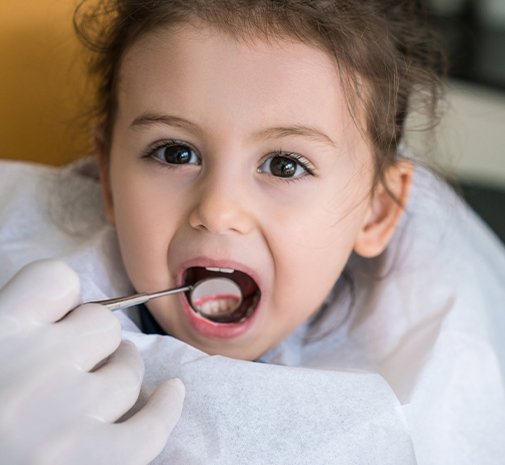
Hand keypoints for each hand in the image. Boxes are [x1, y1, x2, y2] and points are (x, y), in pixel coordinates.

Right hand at [0, 260, 184, 464]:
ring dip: (120, 375)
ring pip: (126, 370)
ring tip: (99, 391)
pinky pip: (150, 426)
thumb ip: (8, 334)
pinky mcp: (93, 464)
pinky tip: (170, 394)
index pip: (55, 279)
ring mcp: (66, 417)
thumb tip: (52, 318)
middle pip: (101, 324)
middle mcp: (34, 366)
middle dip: (93, 341)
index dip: (62, 298)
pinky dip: (165, 408)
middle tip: (75, 363)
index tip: (58, 317)